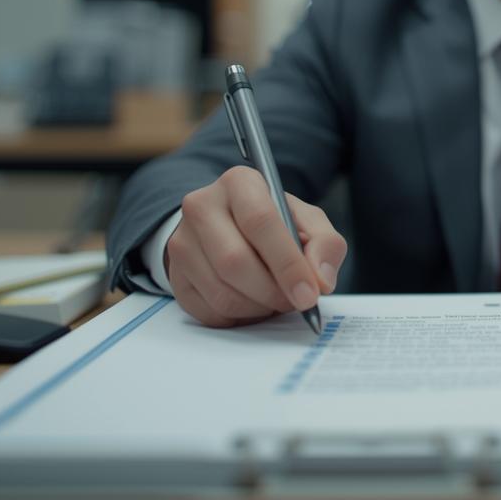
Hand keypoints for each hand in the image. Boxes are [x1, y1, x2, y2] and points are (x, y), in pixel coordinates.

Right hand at [165, 165, 346, 327]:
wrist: (231, 227)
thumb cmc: (275, 223)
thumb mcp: (307, 222)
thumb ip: (325, 245)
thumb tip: (320, 280)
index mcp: (239, 183)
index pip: (260, 221)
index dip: (287, 264)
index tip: (309, 294)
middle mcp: (202, 206)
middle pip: (235, 261)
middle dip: (273, 292)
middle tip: (296, 302)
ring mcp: (182, 242)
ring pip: (221, 292)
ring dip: (258, 307)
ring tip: (275, 299)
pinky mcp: (176, 276)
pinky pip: (209, 311)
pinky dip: (240, 318)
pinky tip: (253, 303)